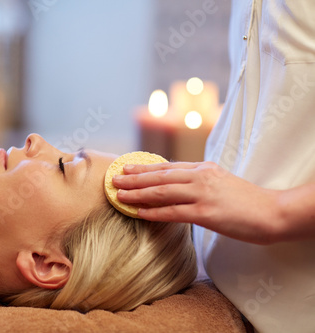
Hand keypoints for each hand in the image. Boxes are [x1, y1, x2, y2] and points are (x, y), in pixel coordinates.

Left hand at [112, 161, 284, 244]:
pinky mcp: (206, 213)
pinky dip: (153, 212)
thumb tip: (176, 185)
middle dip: (134, 177)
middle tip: (114, 178)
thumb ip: (198, 181)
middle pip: (159, 176)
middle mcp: (200, 177)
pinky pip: (173, 212)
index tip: (126, 167)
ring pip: (162, 191)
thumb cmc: (246, 200)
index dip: (144, 167)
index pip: (166, 166)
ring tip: (119, 194)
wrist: (272, 212)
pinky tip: (138, 213)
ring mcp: (202, 194)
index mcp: (203, 168)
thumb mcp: (220, 181)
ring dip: (138, 193)